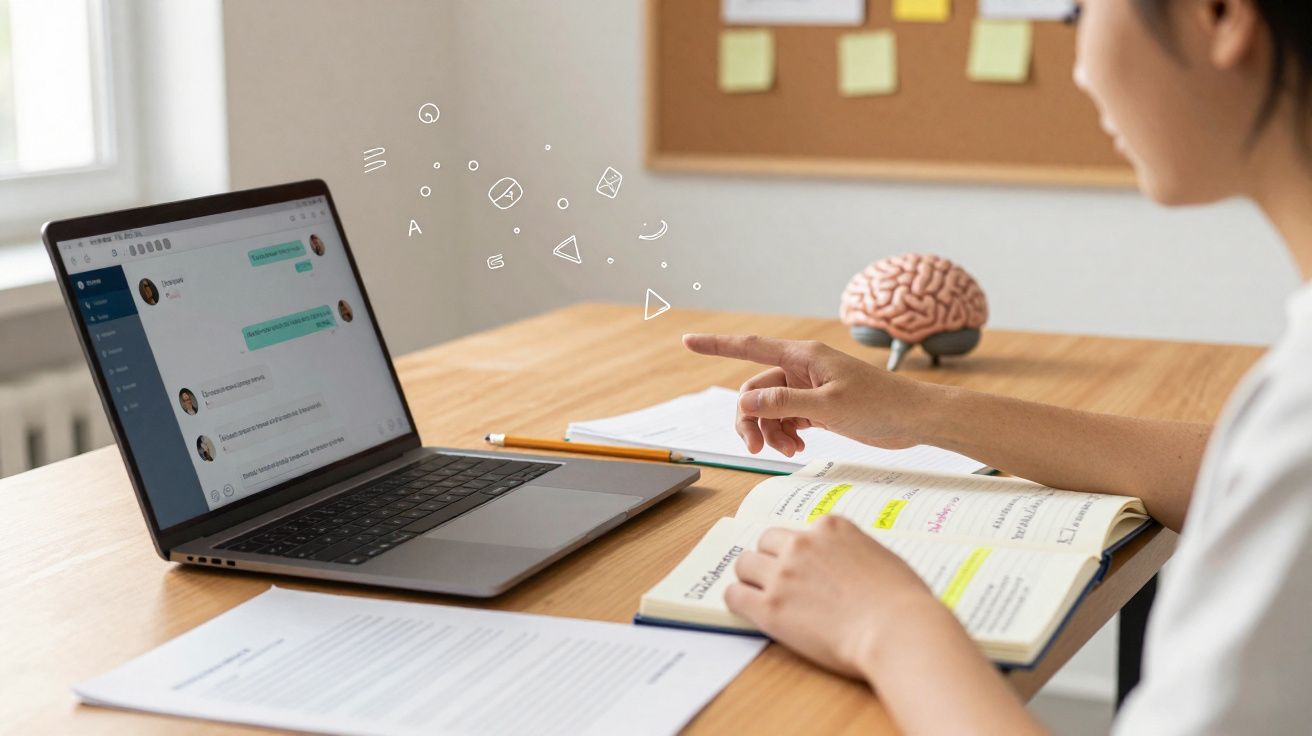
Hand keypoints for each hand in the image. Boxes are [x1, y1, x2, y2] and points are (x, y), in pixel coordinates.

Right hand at [682, 334, 941, 455]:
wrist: (916, 419)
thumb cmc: (880, 406)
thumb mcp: (828, 407)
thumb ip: (784, 404)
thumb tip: (746, 402)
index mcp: (803, 356)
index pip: (749, 347)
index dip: (716, 345)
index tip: (688, 341)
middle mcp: (802, 368)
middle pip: (755, 390)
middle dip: (751, 419)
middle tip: (753, 448)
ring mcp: (810, 388)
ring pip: (770, 408)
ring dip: (770, 431)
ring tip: (789, 451)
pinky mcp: (819, 406)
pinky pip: (787, 418)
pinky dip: (786, 434)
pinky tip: (798, 448)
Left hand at [727, 516, 943, 677]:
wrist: (897, 630)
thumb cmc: (902, 601)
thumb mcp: (881, 558)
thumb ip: (854, 553)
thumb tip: (847, 566)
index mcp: (831, 528)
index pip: (798, 531)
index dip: (799, 552)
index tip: (803, 568)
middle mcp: (802, 543)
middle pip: (766, 542)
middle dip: (770, 560)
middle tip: (779, 582)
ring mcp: (783, 574)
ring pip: (744, 564)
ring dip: (751, 578)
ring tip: (760, 595)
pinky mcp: (770, 607)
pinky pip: (735, 595)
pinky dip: (738, 600)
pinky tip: (748, 610)